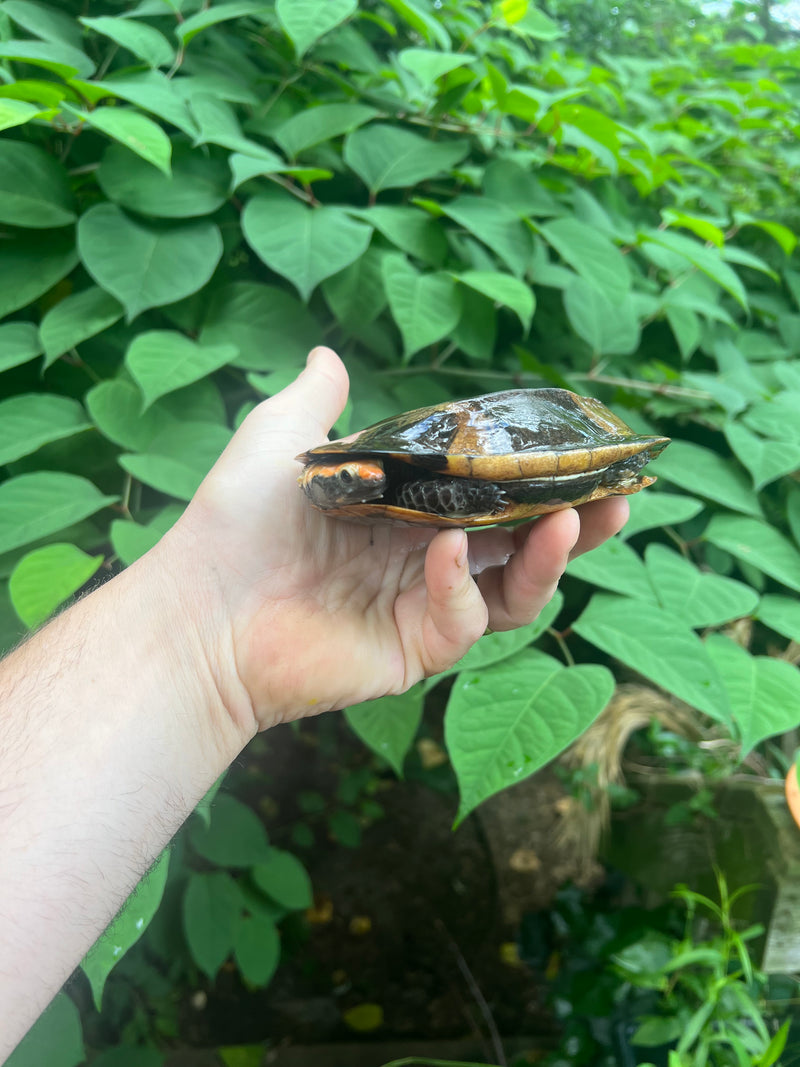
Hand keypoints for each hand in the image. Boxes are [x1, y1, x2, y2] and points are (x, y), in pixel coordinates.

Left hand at [162, 348, 628, 732]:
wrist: (200, 608)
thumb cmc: (236, 522)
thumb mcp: (282, 440)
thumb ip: (317, 399)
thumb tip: (328, 352)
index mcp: (408, 511)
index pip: (490, 492)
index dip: (535, 473)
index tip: (579, 446)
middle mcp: (425, 559)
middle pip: (521, 544)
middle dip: (575, 521)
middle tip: (619, 492)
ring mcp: (422, 608)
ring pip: (515, 591)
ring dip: (550, 557)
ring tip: (576, 516)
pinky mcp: (412, 651)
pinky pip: (462, 621)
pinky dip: (464, 586)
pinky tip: (450, 549)